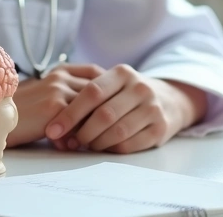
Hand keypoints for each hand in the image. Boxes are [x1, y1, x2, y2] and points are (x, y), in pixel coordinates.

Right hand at [6, 63, 104, 147]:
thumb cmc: (20, 112)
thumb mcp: (45, 96)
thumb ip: (67, 96)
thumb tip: (95, 113)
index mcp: (61, 70)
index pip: (96, 72)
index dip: (108, 87)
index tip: (113, 102)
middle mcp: (62, 76)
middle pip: (98, 91)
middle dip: (103, 110)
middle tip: (104, 129)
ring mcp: (59, 89)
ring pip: (91, 107)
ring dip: (90, 127)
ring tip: (84, 143)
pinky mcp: (55, 106)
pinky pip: (79, 122)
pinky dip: (76, 136)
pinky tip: (67, 147)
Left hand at [44, 64, 206, 153]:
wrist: (169, 99)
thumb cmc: (127, 93)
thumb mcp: (113, 81)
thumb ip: (87, 92)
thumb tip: (53, 115)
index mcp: (123, 73)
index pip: (92, 92)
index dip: (70, 113)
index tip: (53, 129)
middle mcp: (140, 88)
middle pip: (104, 115)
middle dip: (82, 132)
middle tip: (70, 141)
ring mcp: (153, 108)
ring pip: (117, 132)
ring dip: (96, 143)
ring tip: (87, 144)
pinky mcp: (160, 128)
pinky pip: (129, 145)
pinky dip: (112, 149)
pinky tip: (105, 147)